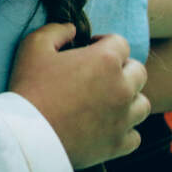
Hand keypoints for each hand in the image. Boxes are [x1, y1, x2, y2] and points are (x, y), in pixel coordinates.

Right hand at [8, 23, 148, 168]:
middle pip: (138, 71)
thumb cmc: (30, 86)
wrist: (28, 134)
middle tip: (97, 74)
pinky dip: (124, 128)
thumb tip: (72, 29)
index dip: (104, 42)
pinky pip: (135, 133)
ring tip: (105, 100)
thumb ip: (56, 30)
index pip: (120, 43)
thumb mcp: (33, 46)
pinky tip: (106, 124)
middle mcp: (123, 88)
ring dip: (128, 98)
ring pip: (142, 103)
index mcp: (105, 60)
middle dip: (121, 68)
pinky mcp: (119, 143)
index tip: (88, 49)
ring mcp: (124, 117)